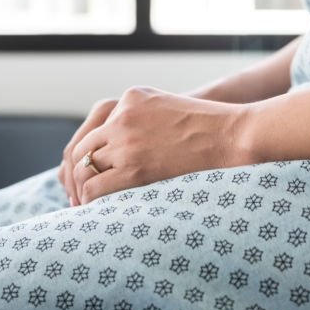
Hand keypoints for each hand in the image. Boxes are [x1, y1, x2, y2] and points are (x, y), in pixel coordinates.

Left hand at [59, 86, 251, 205]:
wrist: (231, 135)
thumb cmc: (208, 128)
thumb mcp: (167, 108)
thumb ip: (141, 118)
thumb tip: (121, 150)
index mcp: (130, 98)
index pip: (91, 131)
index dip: (84, 158)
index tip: (85, 176)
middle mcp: (122, 115)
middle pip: (81, 150)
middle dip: (78, 176)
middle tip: (80, 198)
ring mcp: (126, 138)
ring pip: (84, 169)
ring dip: (82, 190)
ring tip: (89, 207)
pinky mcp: (134, 165)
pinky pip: (96, 187)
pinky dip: (91, 200)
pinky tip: (99, 211)